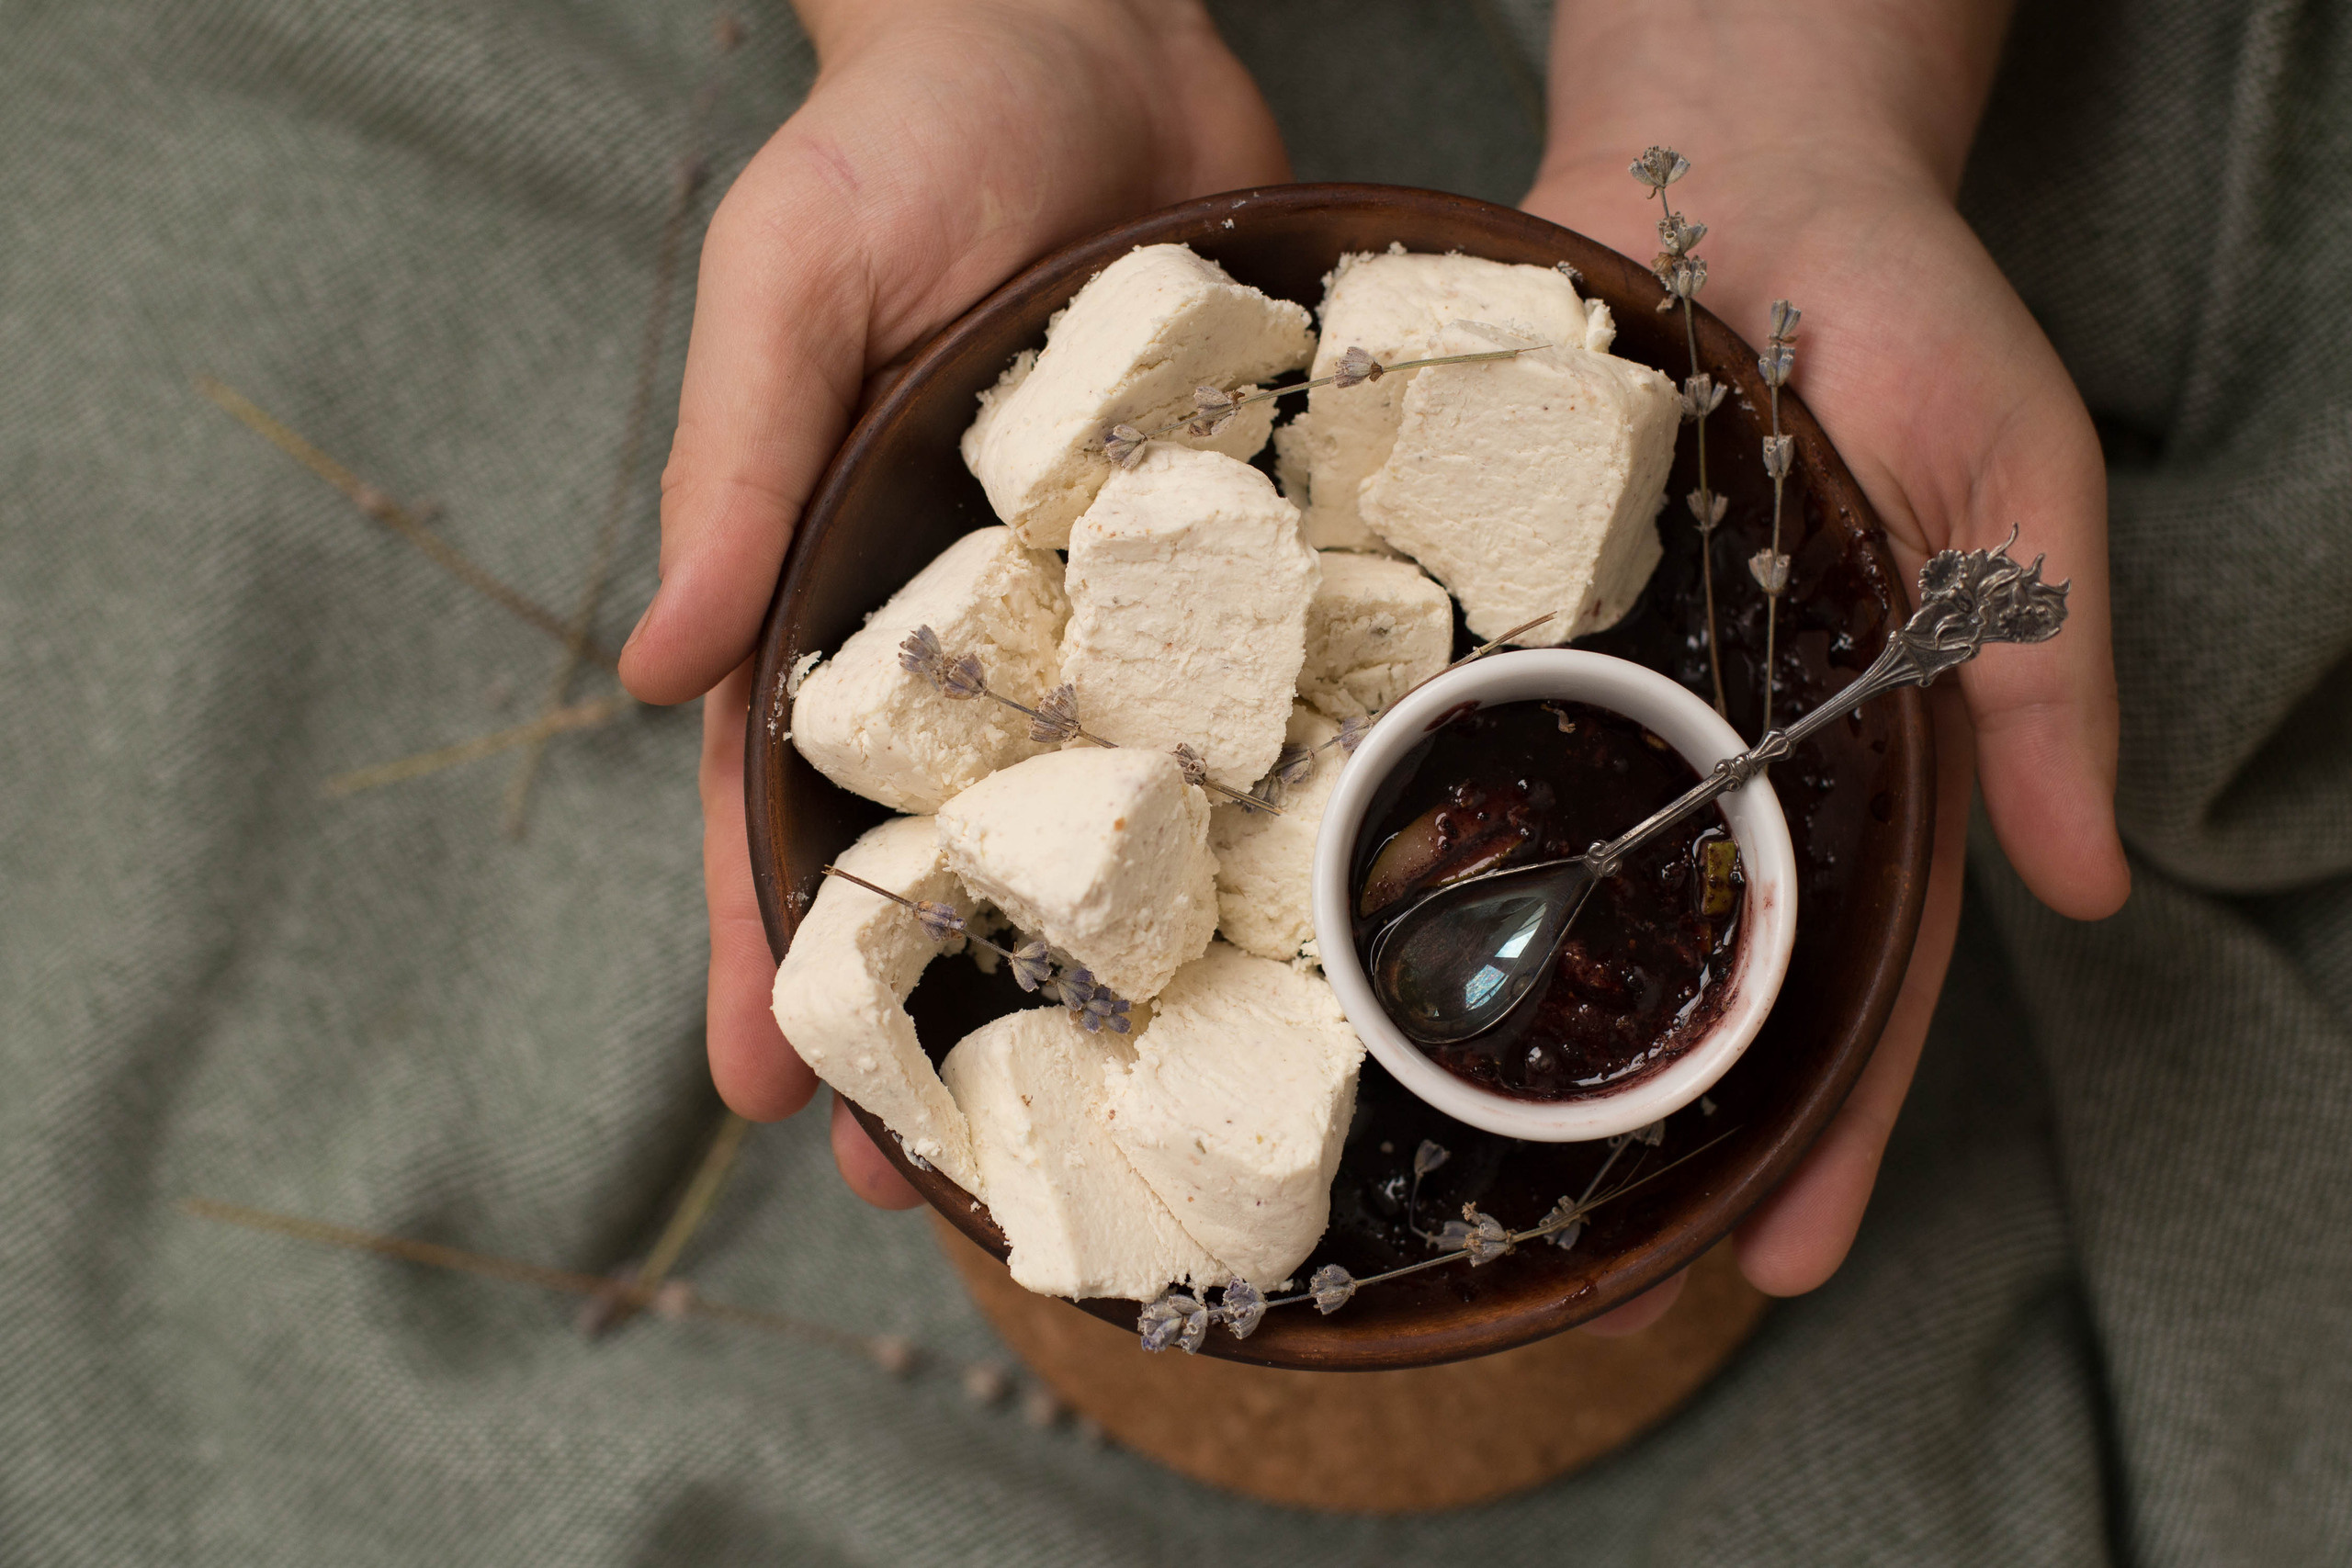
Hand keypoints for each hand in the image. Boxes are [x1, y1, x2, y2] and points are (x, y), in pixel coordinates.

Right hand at [630, 0, 1287, 1201]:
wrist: (1092, 19)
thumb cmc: (910, 131)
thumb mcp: (792, 276)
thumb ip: (739, 461)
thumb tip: (652, 672)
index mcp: (845, 584)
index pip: (783, 798)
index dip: (769, 946)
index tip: (768, 1098)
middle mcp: (982, 624)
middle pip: (951, 853)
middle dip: (938, 1014)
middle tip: (943, 1189)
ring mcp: (1116, 602)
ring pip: (1106, 814)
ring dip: (1105, 962)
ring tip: (1131, 1110)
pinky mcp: (1235, 551)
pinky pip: (1247, 696)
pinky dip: (1254, 805)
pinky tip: (1289, 915)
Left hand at [1533, 0, 2130, 1326]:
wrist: (1728, 153)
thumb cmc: (1903, 303)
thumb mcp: (2018, 476)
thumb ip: (2045, 667)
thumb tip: (2090, 881)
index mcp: (1858, 748)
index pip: (1855, 968)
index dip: (1834, 1118)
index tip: (1781, 1253)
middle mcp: (1718, 743)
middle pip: (1687, 966)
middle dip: (1657, 1121)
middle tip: (1593, 1280)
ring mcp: (1600, 687)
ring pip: (1558, 884)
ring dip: (1511, 1022)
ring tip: (1445, 1161)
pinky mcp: (1497, 612)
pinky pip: (1451, 744)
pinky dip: (1411, 839)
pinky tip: (1342, 941)